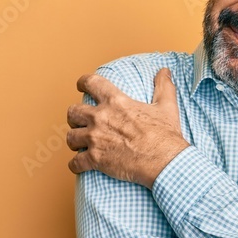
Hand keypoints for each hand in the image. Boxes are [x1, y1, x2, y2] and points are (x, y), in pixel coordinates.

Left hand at [66, 68, 189, 187]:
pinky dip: (76, 165)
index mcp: (116, 101)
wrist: (164, 161)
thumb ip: (163, 86)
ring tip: (80, 145)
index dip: (83, 82)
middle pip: (73, 112)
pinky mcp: (95, 159)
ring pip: (71, 137)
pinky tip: (79, 166)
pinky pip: (75, 162)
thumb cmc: (165, 136)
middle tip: (80, 122)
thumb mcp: (166, 106)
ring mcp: (95, 138)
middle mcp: (100, 117)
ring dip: (74, 141)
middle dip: (74, 117)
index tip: (80, 86)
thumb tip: (165, 71)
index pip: (91, 83)